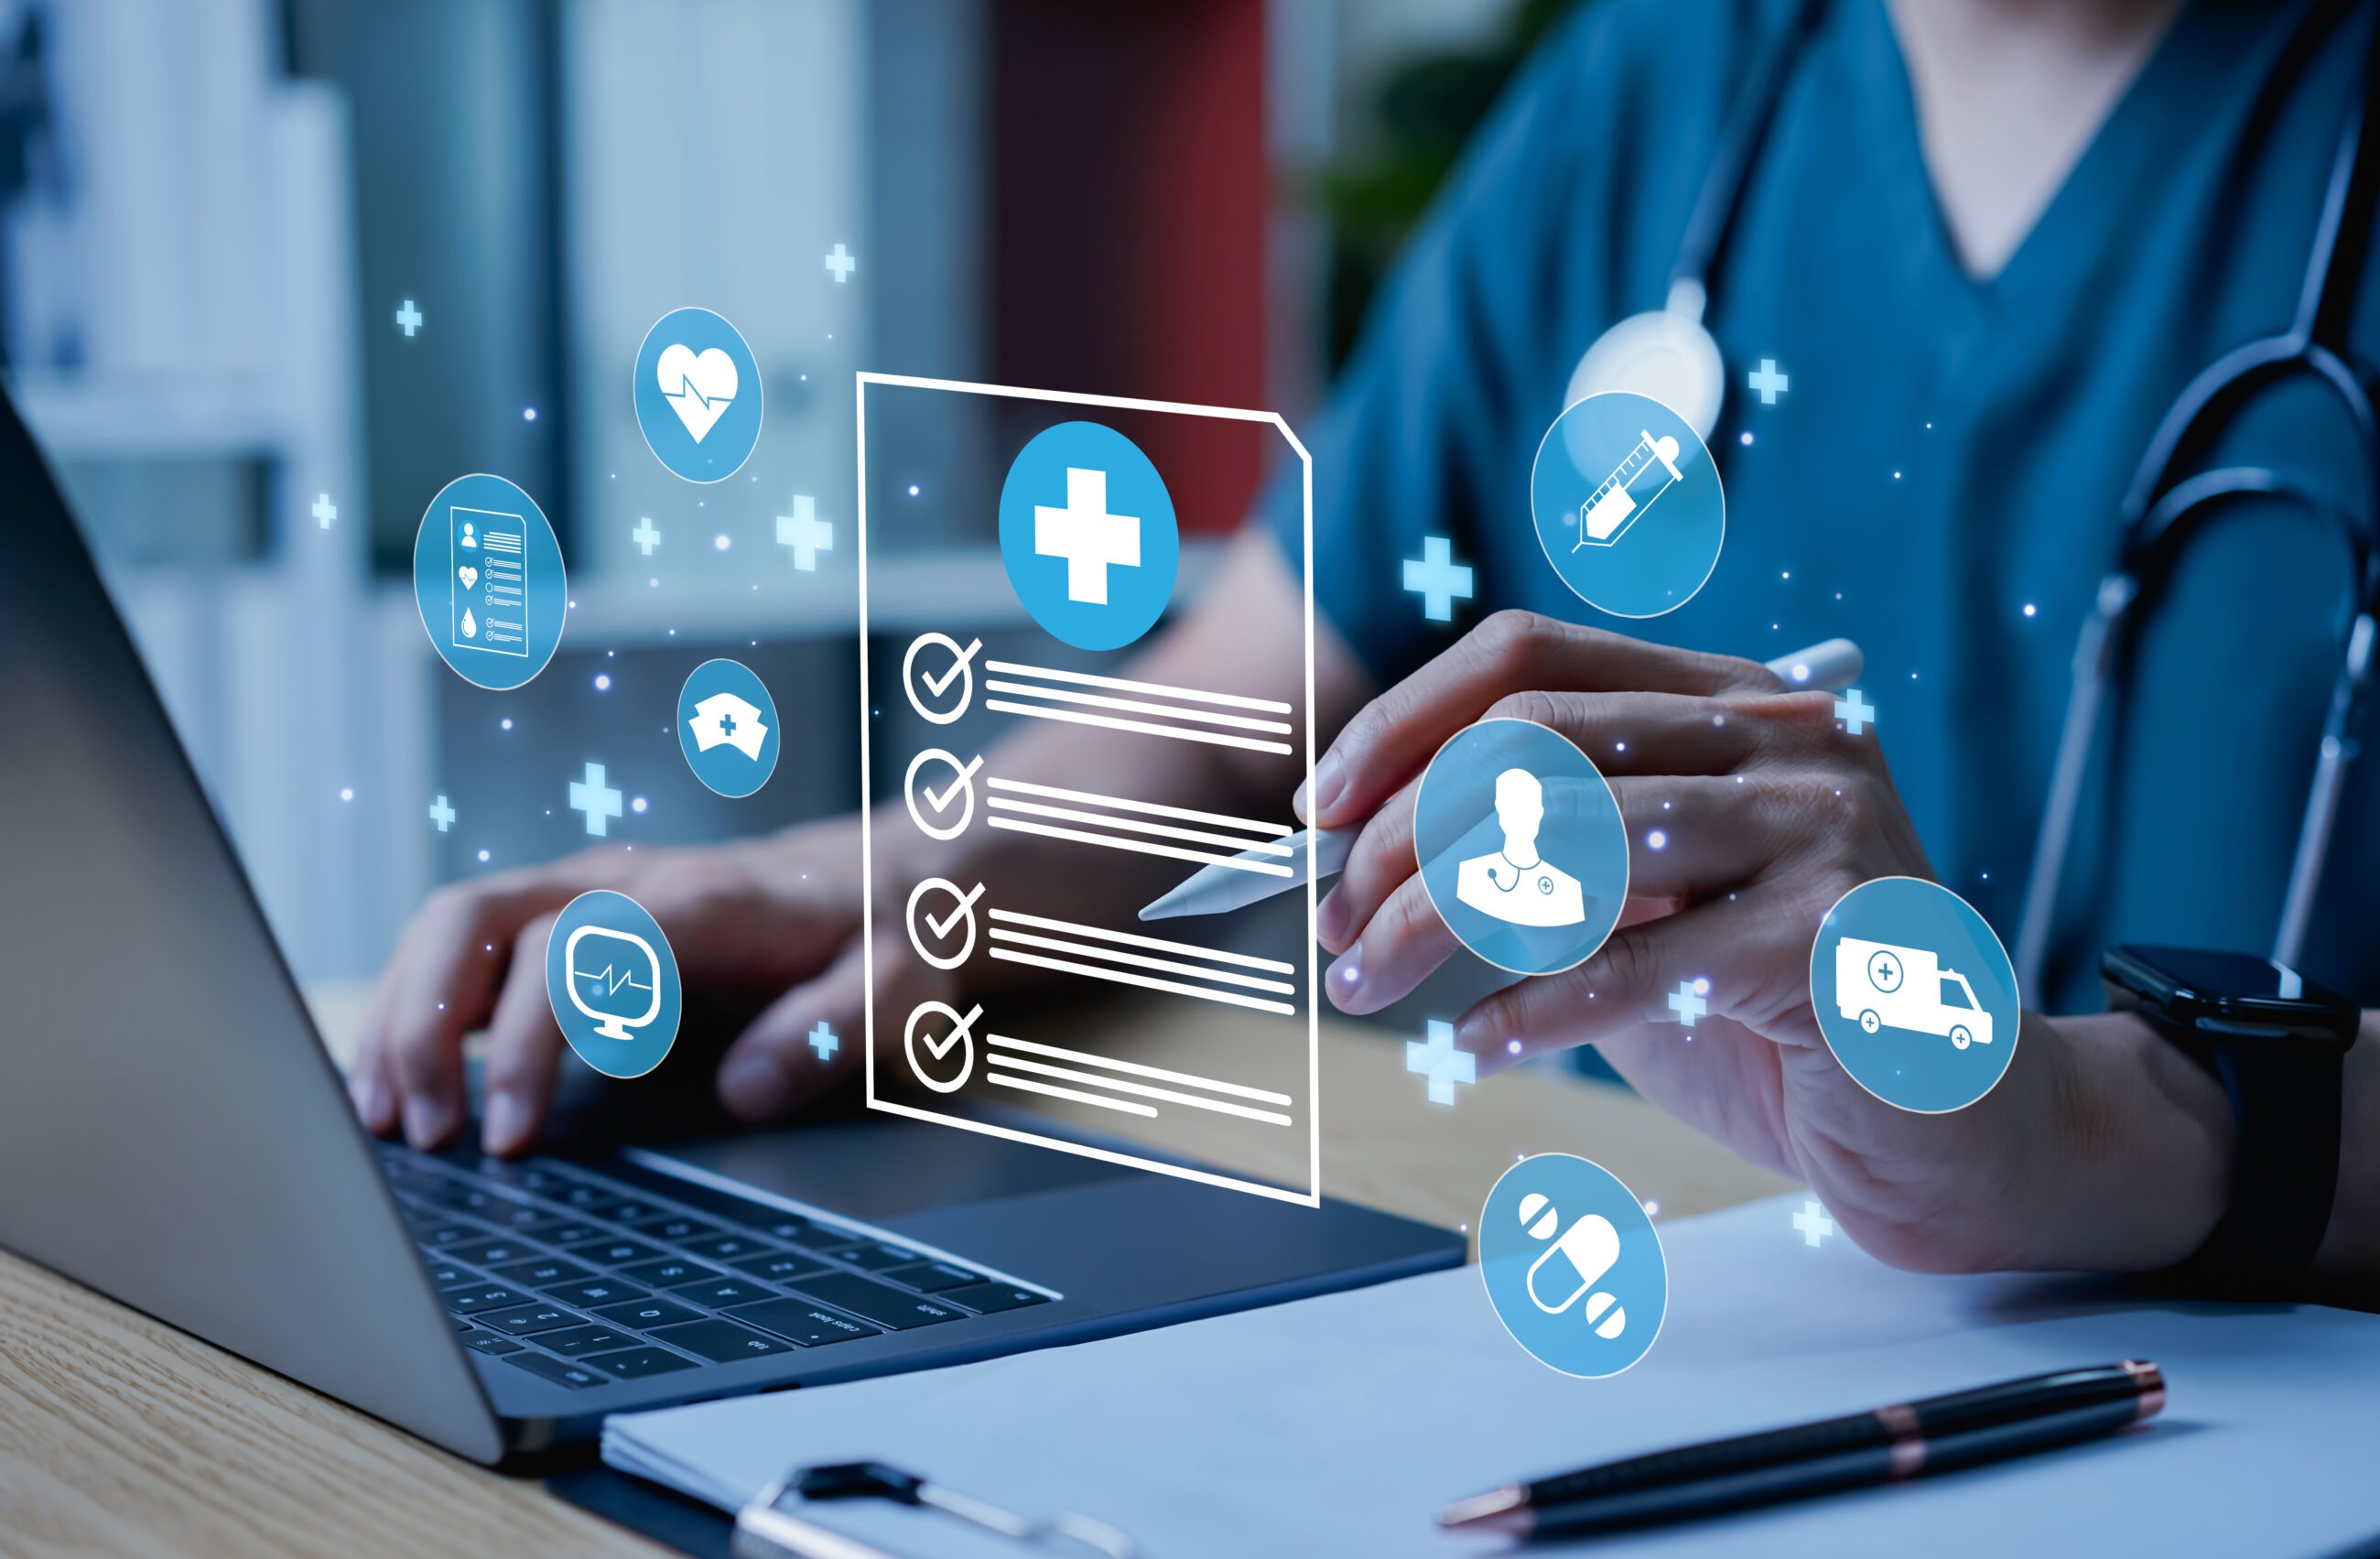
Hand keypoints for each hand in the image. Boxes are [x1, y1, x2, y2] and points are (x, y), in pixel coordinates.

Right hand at [350, 814, 947, 1154]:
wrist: (884, 876)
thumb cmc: (882, 936)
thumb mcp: (898, 987)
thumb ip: (829, 1031)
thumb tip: (741, 1089)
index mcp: (700, 899)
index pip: (577, 949)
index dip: (527, 1039)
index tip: (508, 1137)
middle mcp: (625, 880)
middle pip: (480, 916)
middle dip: (425, 1022)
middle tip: (419, 1135)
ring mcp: (587, 889)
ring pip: (456, 923)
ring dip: (403, 1014)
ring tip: (381, 1121)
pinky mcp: (569, 915)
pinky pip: (467, 943)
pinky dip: (419, 1006)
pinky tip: (399, 1081)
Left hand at [1301, 612, 2224, 1272]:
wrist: (1960, 1125)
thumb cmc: (1775, 1016)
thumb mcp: (1642, 911)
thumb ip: (1542, 862)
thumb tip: (1363, 853)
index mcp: (1725, 701)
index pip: (1528, 658)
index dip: (1402, 720)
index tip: (1318, 808)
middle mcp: (1778, 738)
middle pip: (1525, 742)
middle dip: (1396, 836)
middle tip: (1337, 929)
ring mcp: (1821, 825)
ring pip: (1564, 839)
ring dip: (1431, 919)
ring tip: (1370, 984)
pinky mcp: (1838, 935)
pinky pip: (1638, 962)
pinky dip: (1532, 1009)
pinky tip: (1476, 1048)